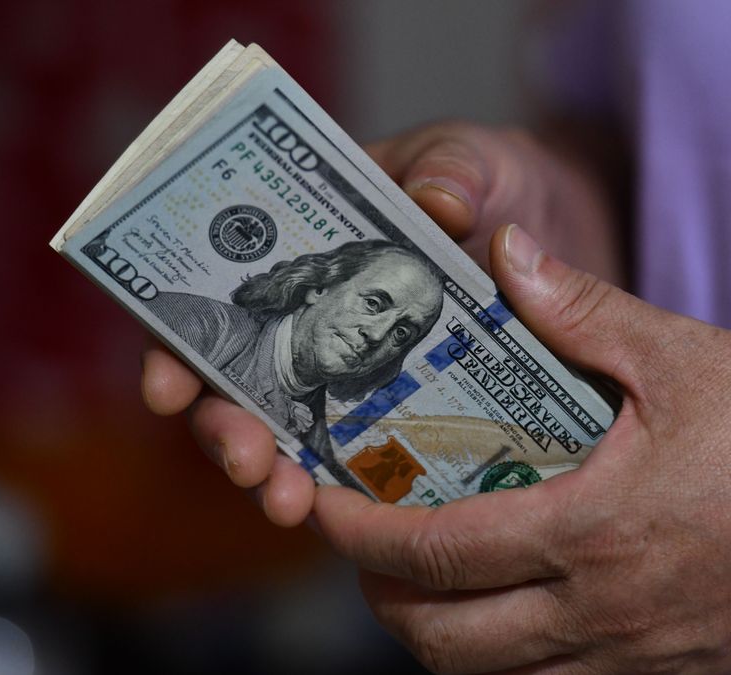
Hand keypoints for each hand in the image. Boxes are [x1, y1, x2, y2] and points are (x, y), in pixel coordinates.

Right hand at [140, 121, 625, 525]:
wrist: (559, 229)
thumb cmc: (497, 181)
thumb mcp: (474, 161)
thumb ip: (453, 170)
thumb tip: (437, 202)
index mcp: (307, 248)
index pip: (219, 299)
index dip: (181, 343)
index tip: (170, 385)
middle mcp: (316, 317)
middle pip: (244, 381)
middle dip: (228, 429)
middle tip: (248, 462)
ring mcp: (357, 371)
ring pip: (294, 433)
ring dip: (278, 473)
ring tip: (290, 503)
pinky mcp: (409, 414)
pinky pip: (365, 459)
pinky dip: (350, 491)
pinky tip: (354, 520)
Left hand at [308, 224, 730, 673]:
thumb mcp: (682, 353)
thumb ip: (578, 308)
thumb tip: (504, 256)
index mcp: (594, 532)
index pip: (433, 557)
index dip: (357, 539)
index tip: (322, 506)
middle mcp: (606, 613)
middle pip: (445, 645)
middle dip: (386, 600)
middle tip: (374, 540)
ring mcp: (644, 655)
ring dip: (447, 633)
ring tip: (440, 570)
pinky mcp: (680, 669)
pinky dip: (518, 654)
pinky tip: (530, 597)